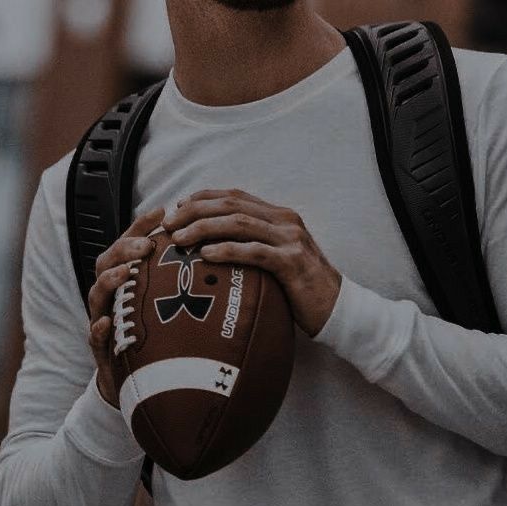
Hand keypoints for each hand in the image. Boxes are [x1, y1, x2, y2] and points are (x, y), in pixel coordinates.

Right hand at [88, 208, 164, 407]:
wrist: (142, 378)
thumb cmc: (157, 331)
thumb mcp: (169, 299)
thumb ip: (182, 277)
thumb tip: (219, 251)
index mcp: (127, 278)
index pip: (131, 245)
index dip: (142, 226)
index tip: (163, 210)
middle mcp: (112, 294)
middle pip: (108, 262)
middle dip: (125, 250)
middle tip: (146, 245)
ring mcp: (103, 318)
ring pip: (97, 294)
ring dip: (109, 281)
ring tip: (125, 272)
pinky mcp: (102, 349)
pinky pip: (94, 338)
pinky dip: (98, 329)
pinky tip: (106, 323)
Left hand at [162, 189, 340, 336]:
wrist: (338, 307)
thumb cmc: (300, 286)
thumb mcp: (277, 258)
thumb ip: (254, 245)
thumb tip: (214, 246)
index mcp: (279, 216)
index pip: (234, 196)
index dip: (203, 198)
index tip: (177, 207)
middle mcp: (285, 221)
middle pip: (232, 205)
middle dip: (195, 210)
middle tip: (168, 224)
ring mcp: (290, 239)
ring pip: (240, 223)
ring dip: (204, 228)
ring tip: (179, 239)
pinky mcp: (292, 263)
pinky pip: (255, 252)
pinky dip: (228, 250)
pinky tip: (206, 255)